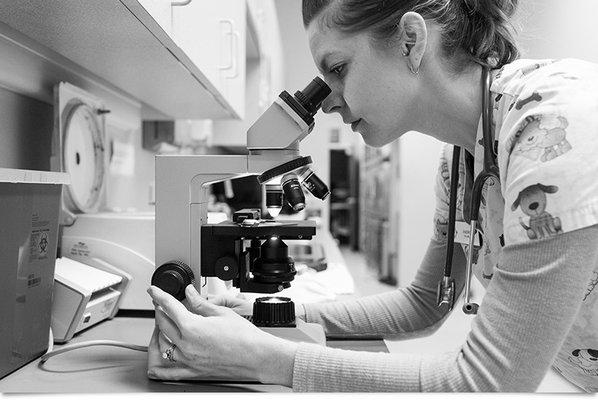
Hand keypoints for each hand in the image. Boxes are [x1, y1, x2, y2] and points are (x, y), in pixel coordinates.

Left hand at [147, 284, 297, 384]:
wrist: (257, 357)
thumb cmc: (244, 337)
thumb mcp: (221, 312)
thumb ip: (200, 303)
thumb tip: (189, 293)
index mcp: (192, 327)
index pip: (169, 306)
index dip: (159, 295)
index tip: (154, 291)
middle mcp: (186, 345)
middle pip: (162, 324)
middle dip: (159, 310)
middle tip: (162, 304)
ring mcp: (188, 360)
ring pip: (163, 344)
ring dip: (159, 332)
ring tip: (164, 324)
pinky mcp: (193, 372)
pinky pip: (169, 372)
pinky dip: (159, 367)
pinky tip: (154, 364)